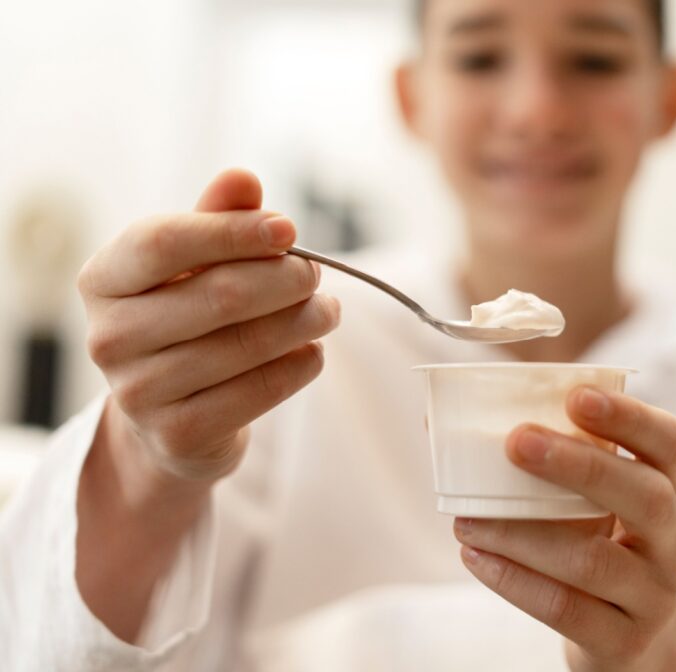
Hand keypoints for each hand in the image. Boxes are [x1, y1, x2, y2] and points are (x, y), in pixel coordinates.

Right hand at [78, 168, 340, 491]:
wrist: (169, 419)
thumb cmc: (186, 320)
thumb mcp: (193, 265)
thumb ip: (218, 220)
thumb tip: (243, 178)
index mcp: (103, 280)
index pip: (163, 241)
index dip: (232, 231)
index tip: (289, 228)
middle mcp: (108, 337)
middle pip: (218, 294)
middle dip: (284, 279)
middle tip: (316, 274)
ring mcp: (138, 393)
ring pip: (247, 344)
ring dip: (304, 321)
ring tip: (326, 310)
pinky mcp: (179, 435)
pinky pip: (260, 391)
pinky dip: (299, 365)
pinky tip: (312, 351)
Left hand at [453, 386, 675, 671]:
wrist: (623, 633)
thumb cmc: (596, 541)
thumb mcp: (593, 499)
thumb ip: (545, 458)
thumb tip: (439, 422)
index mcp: (675, 488)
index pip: (671, 443)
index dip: (630, 416)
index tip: (576, 396)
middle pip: (646, 497)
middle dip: (579, 466)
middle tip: (516, 442)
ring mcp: (657, 594)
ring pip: (594, 561)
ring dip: (523, 534)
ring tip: (468, 517)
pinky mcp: (625, 641)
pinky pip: (567, 610)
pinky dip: (515, 581)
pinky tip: (476, 556)